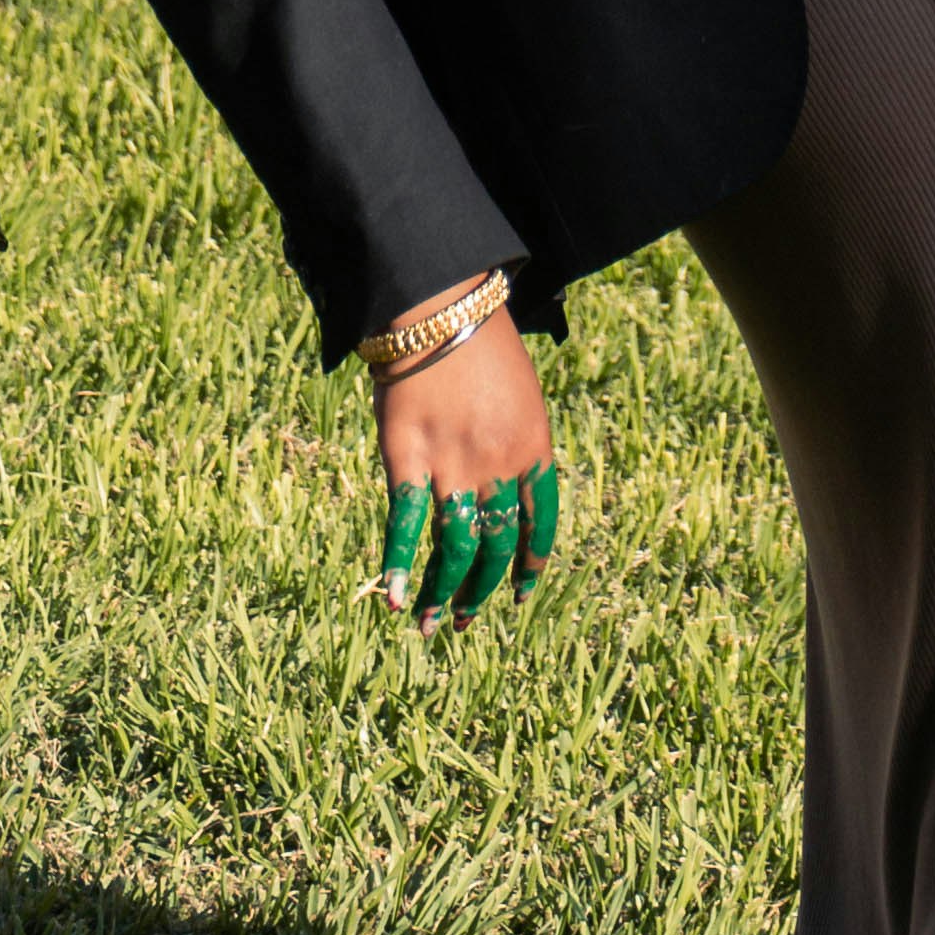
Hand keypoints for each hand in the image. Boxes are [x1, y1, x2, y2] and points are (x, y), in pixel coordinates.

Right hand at [371, 298, 559, 633]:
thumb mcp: (522, 397)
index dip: (529, 565)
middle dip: (481, 589)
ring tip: (430, 624)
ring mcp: (453, 467)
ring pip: (454, 548)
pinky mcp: (406, 460)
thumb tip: (503, 492)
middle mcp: (500, 468)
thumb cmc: (482, 346)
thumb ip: (518, 446)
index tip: (520, 592)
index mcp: (536, 450)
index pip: (539, 525)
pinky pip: (406, 524)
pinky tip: (394, 596)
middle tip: (468, 619)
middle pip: (495, 546)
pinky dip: (398, 564)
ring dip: (443, 592)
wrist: (439, 309)